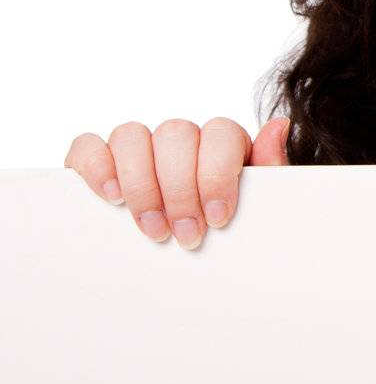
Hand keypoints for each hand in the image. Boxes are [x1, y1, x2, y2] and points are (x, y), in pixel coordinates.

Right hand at [64, 116, 290, 248]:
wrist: (196, 258)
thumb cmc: (230, 227)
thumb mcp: (257, 205)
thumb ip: (269, 169)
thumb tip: (278, 125)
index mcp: (222, 143)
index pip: (220, 132)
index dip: (216, 173)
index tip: (218, 218)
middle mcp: (180, 138)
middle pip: (176, 134)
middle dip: (180, 189)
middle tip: (185, 235)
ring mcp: (138, 146)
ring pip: (132, 135)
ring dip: (141, 185)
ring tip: (153, 229)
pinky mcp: (99, 161)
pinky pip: (88, 146)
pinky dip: (97, 167)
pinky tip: (112, 197)